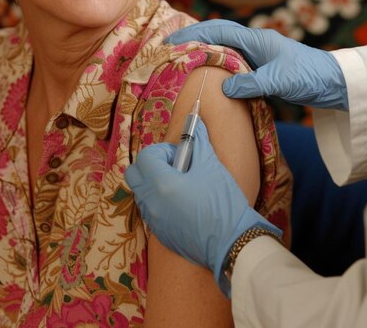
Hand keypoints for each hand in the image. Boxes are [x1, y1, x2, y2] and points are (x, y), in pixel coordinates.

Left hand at [125, 120, 280, 296]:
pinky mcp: (160, 234)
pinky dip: (160, 201)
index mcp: (160, 184)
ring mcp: (153, 221)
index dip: (162, 151)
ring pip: (141, 193)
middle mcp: (150, 203)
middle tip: (176, 167)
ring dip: (155, 183)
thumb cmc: (221, 202)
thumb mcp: (211, 166)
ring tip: (182, 185)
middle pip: (134, 174)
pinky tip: (184, 204)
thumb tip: (195, 123)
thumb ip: (198, 142)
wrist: (232, 243)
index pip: (145, 156)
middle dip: (151, 165)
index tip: (181, 156)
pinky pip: (150, 210)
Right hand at [166, 20, 347, 109]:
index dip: (193, 34)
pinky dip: (217, 65)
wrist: (334, 82)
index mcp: (256, 39)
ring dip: (204, 51)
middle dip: (193, 38)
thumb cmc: (309, 76)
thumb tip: (224, 88)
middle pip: (217, 35)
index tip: (171, 41)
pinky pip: (233, 63)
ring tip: (182, 60)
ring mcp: (258, 56)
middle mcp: (254, 43)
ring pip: (224, 49)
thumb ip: (252, 83)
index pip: (218, 31)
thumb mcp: (280, 81)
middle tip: (169, 48)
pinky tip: (209, 76)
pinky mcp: (262, 69)